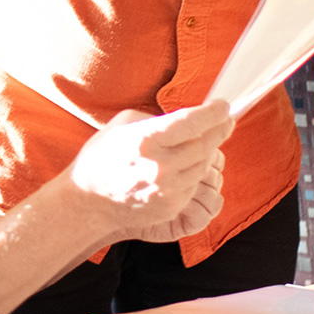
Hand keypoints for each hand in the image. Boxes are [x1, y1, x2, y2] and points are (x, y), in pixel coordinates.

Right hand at [70, 101, 232, 232]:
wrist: (87, 203)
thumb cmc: (102, 158)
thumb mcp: (125, 124)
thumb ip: (158, 119)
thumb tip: (188, 117)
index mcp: (147, 139)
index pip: (193, 122)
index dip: (214, 112)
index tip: (223, 106)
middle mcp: (160, 166)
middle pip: (206, 144)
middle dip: (220, 129)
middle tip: (226, 120)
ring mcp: (167, 190)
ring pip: (204, 165)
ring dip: (208, 151)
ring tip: (203, 140)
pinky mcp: (171, 207)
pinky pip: (194, 184)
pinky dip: (194, 172)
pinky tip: (185, 164)